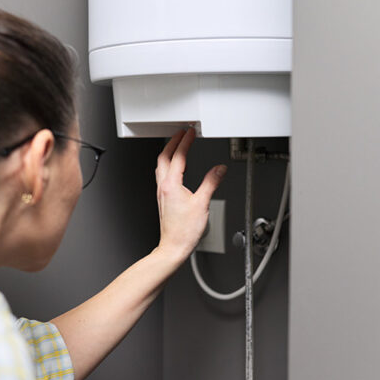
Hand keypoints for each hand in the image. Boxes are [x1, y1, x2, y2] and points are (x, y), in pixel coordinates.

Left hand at [155, 129, 225, 262]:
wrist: (174, 246)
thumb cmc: (184, 231)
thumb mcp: (202, 203)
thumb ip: (211, 183)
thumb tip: (219, 169)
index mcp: (171, 184)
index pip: (178, 156)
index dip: (185, 142)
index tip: (190, 132)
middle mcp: (163, 186)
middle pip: (164, 157)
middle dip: (173, 143)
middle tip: (181, 134)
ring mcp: (161, 192)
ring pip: (161, 165)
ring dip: (168, 153)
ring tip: (177, 146)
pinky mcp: (163, 199)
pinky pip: (162, 175)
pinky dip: (168, 165)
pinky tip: (175, 169)